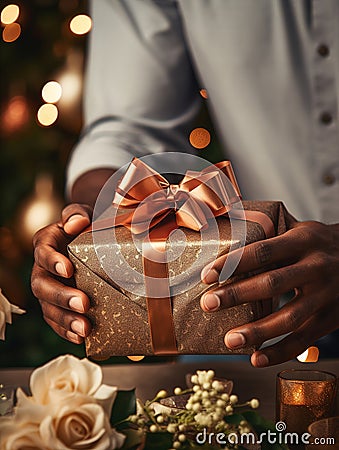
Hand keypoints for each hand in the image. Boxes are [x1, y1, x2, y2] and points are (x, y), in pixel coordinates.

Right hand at [31, 204, 92, 343]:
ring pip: (47, 307)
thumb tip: (78, 222)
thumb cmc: (86, 226)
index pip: (43, 251)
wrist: (89, 241)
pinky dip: (66, 330)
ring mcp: (48, 288)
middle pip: (42, 285)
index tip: (68, 269)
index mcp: (46, 243)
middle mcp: (42, 268)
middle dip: (61, 296)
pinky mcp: (56, 304)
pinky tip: (79, 338)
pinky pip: (55, 321)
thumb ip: (77, 214)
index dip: (52, 261)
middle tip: (84, 304)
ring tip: (84, 328)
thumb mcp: (83, 214)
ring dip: (65, 319)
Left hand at [200, 220, 338, 366]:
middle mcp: (316, 267)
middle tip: (208, 304)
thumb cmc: (321, 244)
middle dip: (236, 295)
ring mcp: (325, 296)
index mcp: (303, 241)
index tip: (207, 274)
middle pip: (272, 284)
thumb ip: (271, 233)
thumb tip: (227, 226)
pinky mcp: (330, 319)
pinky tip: (257, 358)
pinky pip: (304, 340)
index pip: (263, 251)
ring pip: (289, 318)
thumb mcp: (301, 230)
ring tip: (229, 340)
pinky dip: (279, 352)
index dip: (233, 263)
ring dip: (257, 331)